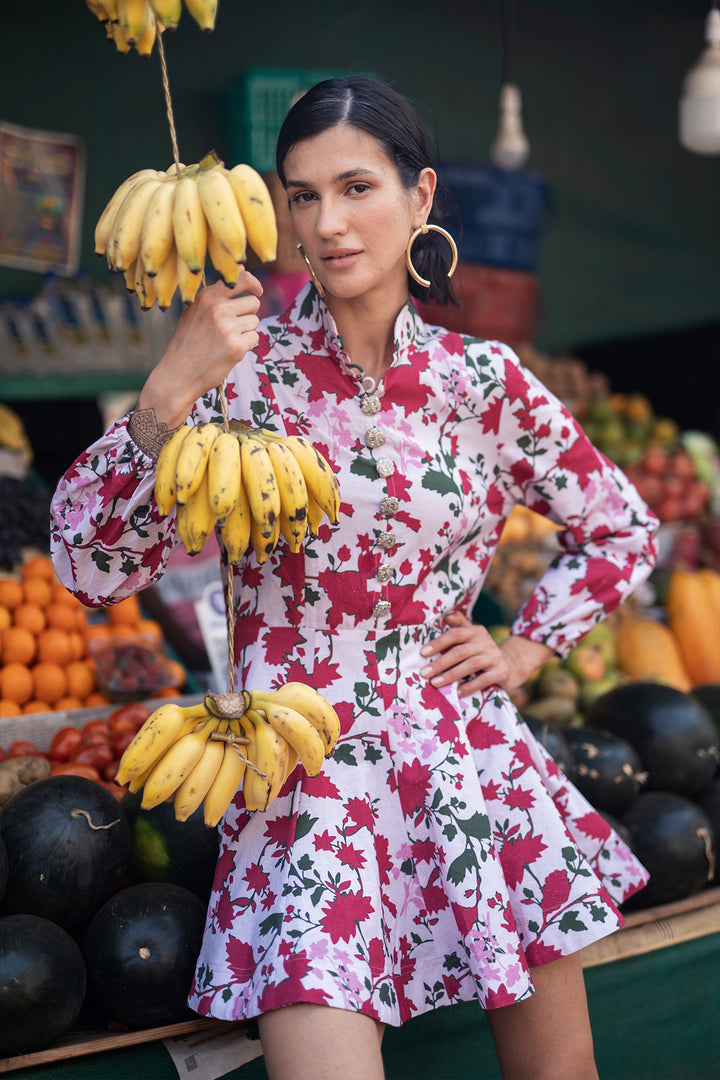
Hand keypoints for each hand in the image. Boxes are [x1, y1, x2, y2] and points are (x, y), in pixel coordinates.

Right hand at [137, 273, 263, 426]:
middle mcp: (217, 309)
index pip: (240, 278)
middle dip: (247, 315)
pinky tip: (228, 352)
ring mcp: (227, 328)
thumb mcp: (194, 312)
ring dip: (246, 331)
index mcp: (206, 297)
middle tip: (231, 328)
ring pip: (255, 321)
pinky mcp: (236, 347)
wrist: (178, 374)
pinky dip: (246, 346)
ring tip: (225, 341)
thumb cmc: (188, 343)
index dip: (253, 283)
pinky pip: (254, 338)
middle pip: (253, 302)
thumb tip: (243, 273)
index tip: (257, 290)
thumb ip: (216, 296)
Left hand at [419, 611, 552, 697]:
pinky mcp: (501, 672)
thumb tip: (446, 615)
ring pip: (471, 665)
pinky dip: (470, 686)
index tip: (423, 653)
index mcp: (476, 631)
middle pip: (460, 651)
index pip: (455, 634)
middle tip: (424, 673)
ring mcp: (495, 657)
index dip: (438, 643)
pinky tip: (457, 692)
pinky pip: (484, 680)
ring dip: (451, 675)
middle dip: (440, 663)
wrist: (508, 664)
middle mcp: (486, 642)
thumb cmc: (481, 651)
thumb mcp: (471, 636)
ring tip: (435, 683)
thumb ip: (459, 625)